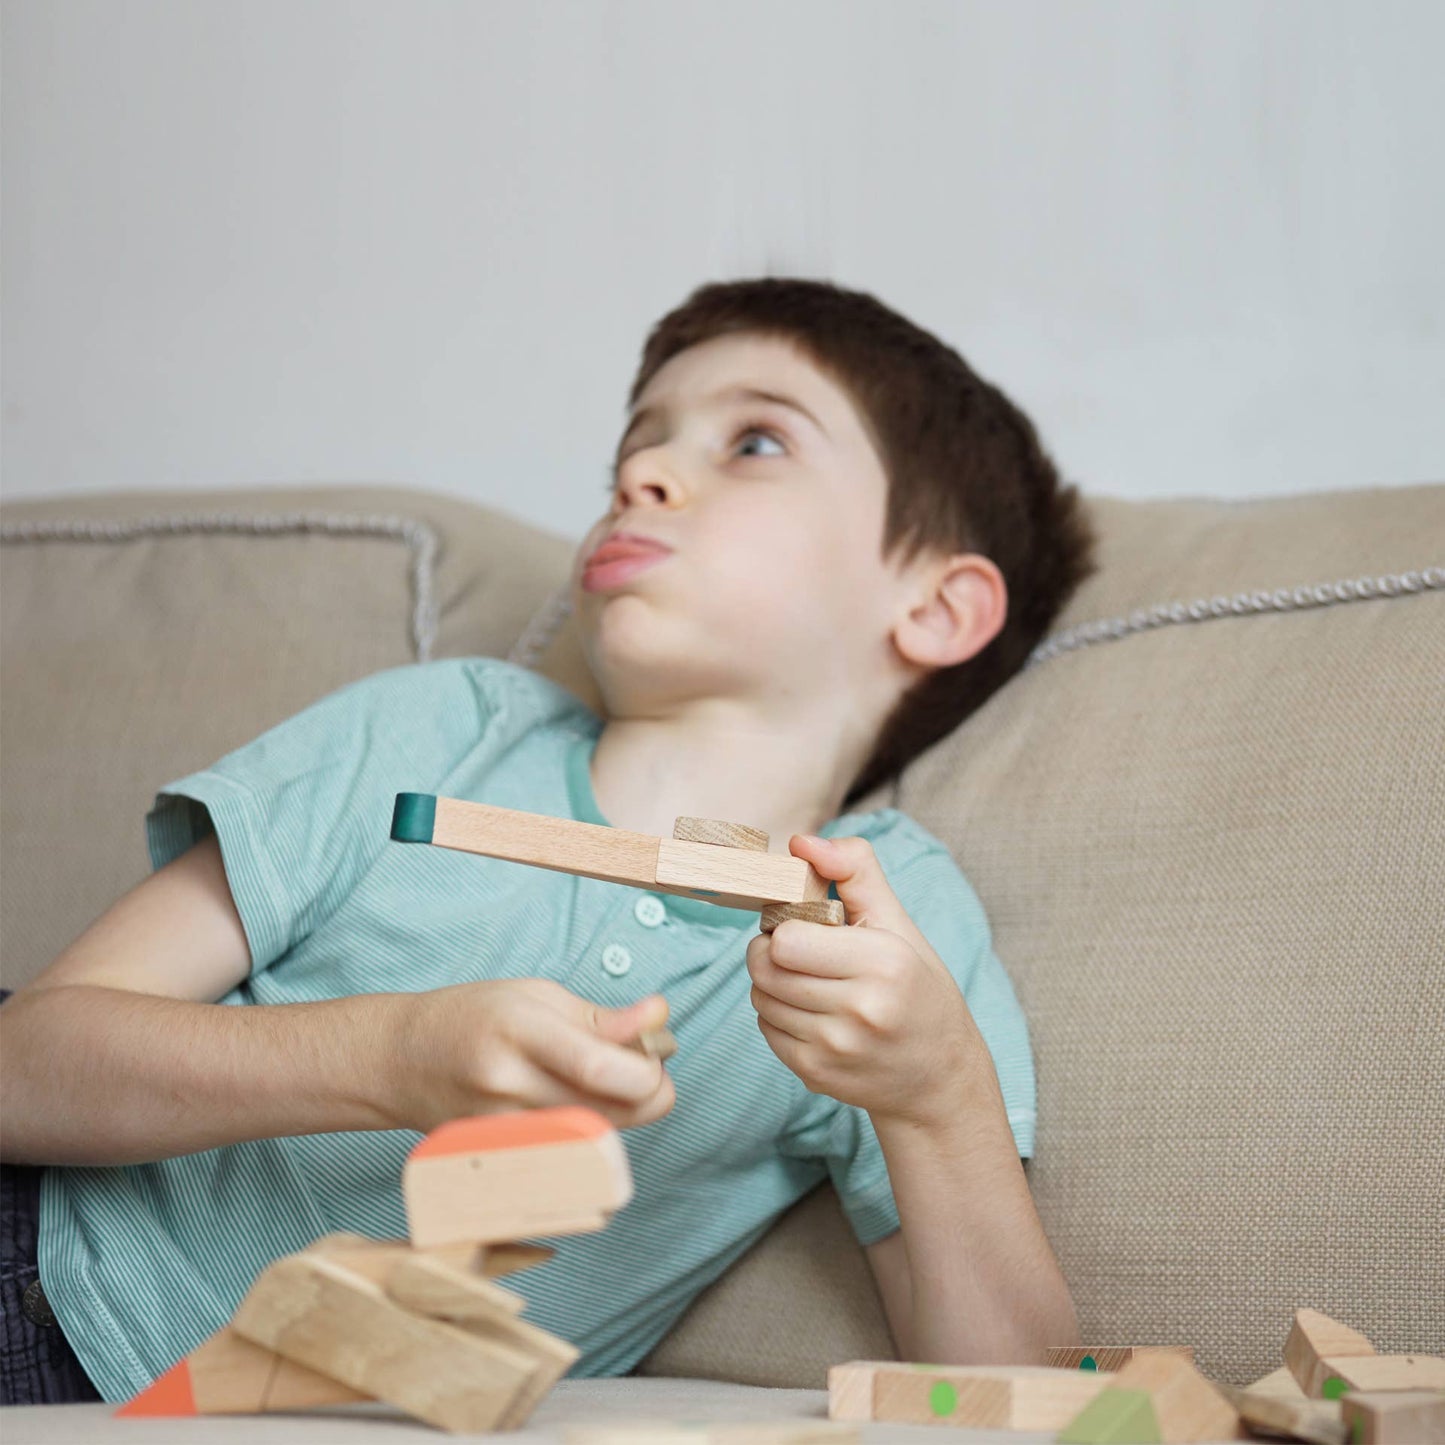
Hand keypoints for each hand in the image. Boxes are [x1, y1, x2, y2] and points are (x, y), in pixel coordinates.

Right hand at [381, 979, 675, 1133]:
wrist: (402, 1062)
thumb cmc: (472, 1017)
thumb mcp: (536, 996)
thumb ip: (601, 1017)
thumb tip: (659, 1019)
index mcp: (518, 1031)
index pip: (599, 1068)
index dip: (647, 1067)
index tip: (659, 1049)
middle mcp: (508, 1087)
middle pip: (609, 1113)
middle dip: (649, 1091)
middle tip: (642, 1063)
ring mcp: (502, 1132)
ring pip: (597, 1141)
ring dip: (622, 1113)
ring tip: (607, 1081)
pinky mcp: (501, 1161)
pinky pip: (571, 1158)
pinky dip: (592, 1135)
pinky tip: (580, 1109)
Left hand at [746, 835, 990, 1126]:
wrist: (940, 1076)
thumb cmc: (918, 988)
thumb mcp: (899, 922)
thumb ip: (855, 869)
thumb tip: (800, 842)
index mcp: (883, 963)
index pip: (786, 940)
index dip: (785, 927)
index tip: (806, 927)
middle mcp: (861, 1010)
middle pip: (766, 969)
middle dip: (771, 952)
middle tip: (799, 951)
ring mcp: (836, 1048)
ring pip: (760, 999)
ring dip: (771, 984)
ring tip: (806, 979)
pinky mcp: (817, 1075)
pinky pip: (766, 1031)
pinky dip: (778, 1016)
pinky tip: (810, 1011)